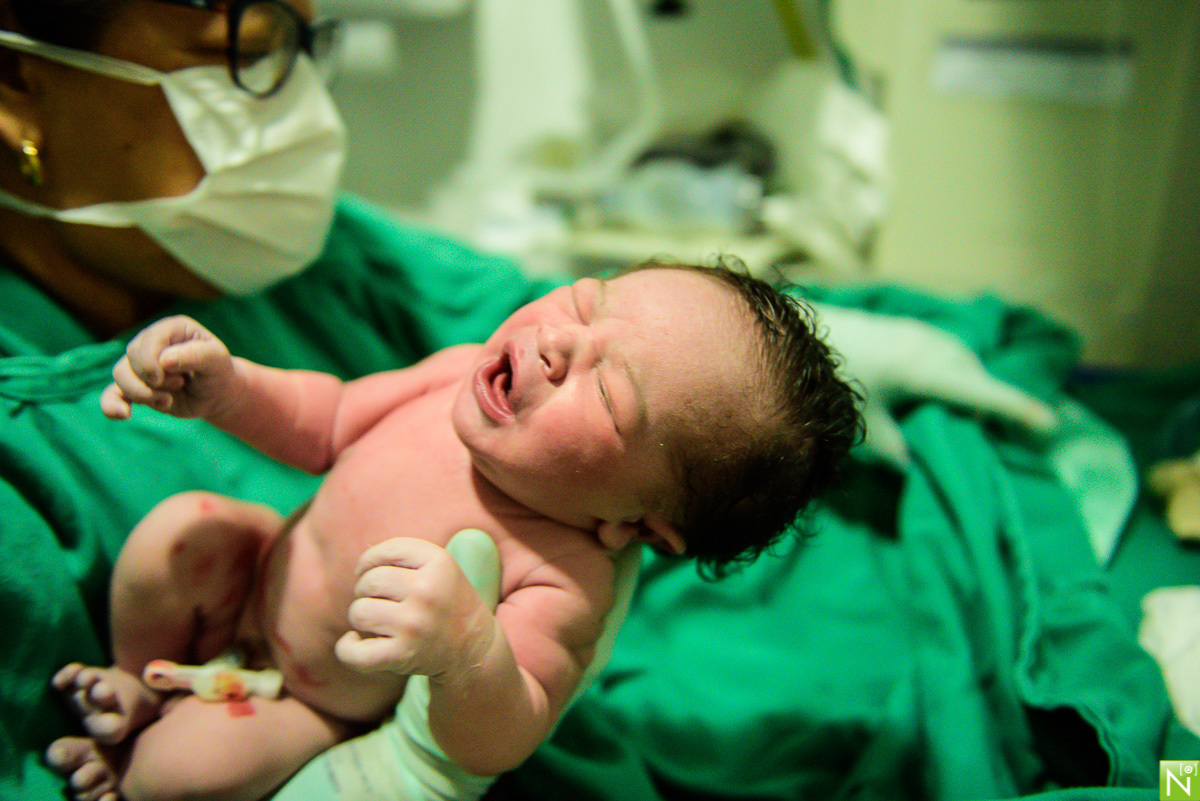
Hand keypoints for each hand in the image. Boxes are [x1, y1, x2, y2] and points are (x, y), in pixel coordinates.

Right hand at [100, 315, 234, 420]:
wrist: (215, 395)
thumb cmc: (217, 373)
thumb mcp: (217, 362)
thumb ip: (196, 356)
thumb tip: (164, 360)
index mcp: (171, 329)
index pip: (149, 340)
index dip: (154, 362)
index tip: (177, 379)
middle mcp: (150, 342)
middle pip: (132, 358)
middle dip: (155, 380)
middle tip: (180, 384)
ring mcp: (138, 364)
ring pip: (120, 375)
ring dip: (143, 394)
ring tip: (167, 400)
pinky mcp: (133, 385)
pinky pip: (111, 394)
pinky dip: (112, 405)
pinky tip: (124, 415)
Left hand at [335, 536, 497, 682]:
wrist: (472, 648)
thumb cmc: (445, 602)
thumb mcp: (438, 566)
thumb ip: (402, 555)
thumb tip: (360, 565)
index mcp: (439, 562)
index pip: (384, 552)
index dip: (369, 562)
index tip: (371, 573)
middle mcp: (428, 590)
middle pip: (368, 582)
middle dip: (366, 592)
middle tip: (382, 603)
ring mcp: (414, 624)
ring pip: (358, 612)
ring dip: (361, 618)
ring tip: (379, 622)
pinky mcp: (403, 655)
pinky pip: (353, 651)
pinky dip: (346, 648)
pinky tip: (354, 642)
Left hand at [813, 303, 1057, 468]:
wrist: (800, 332)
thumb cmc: (830, 379)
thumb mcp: (862, 424)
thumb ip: (895, 451)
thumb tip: (918, 470)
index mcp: (923, 369)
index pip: (981, 393)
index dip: (1016, 410)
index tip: (1050, 425)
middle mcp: (930, 345)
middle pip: (977, 378)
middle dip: (992, 405)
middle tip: (1003, 437)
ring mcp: (921, 333)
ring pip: (964, 363)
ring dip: (972, 387)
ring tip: (967, 418)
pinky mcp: (910, 329)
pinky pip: (949, 353)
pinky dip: (956, 374)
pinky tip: (941, 392)